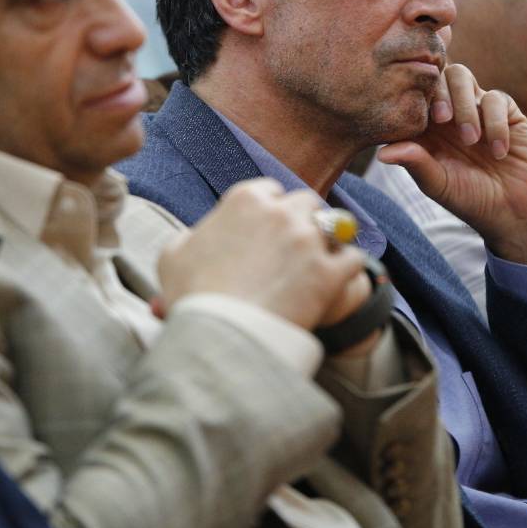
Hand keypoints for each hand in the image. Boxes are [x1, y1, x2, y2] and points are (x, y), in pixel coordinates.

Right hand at [156, 179, 366, 330]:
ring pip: (335, 225)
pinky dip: (347, 267)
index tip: (269, 230)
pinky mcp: (329, 272)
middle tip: (297, 245)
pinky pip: (353, 257)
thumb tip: (198, 237)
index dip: (271, 211)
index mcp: (245, 200)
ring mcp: (308, 241)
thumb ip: (191, 236)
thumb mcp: (173, 256)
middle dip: (303, 220)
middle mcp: (280, 212)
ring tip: (320, 260)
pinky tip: (337, 279)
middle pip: (306, 203)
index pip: (271, 191)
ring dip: (329, 239)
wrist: (219, 336)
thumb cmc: (192, 297)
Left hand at [376, 63, 526, 275]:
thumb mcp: (438, 184)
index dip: (410, 97)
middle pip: (435, 76)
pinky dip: (495, 124)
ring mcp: (476, 107)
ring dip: (464, 105)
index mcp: (426, 125)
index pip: (411, 95)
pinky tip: (498, 152)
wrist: (515, 211)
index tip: (418, 120)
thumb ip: (414, 163)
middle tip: (443, 120)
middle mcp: (448, 110)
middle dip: (438, 93)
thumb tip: (382, 154)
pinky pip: (495, 98)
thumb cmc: (470, 199)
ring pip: (461, 76)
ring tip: (471, 140)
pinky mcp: (506, 111)